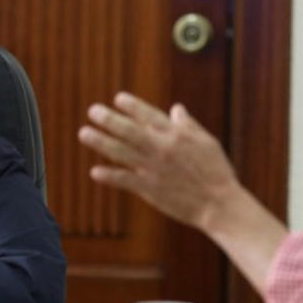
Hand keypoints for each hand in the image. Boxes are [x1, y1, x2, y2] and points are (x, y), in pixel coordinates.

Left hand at [78, 92, 241, 231]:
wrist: (218, 204)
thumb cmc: (216, 172)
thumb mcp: (207, 142)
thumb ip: (188, 125)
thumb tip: (176, 109)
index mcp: (176, 135)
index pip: (149, 115)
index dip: (132, 106)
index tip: (118, 99)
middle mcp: (162, 148)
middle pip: (129, 130)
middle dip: (109, 119)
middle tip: (93, 111)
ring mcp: (154, 169)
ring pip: (122, 152)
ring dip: (101, 142)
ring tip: (84, 133)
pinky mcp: (150, 189)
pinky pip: (125, 180)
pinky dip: (109, 175)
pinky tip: (95, 171)